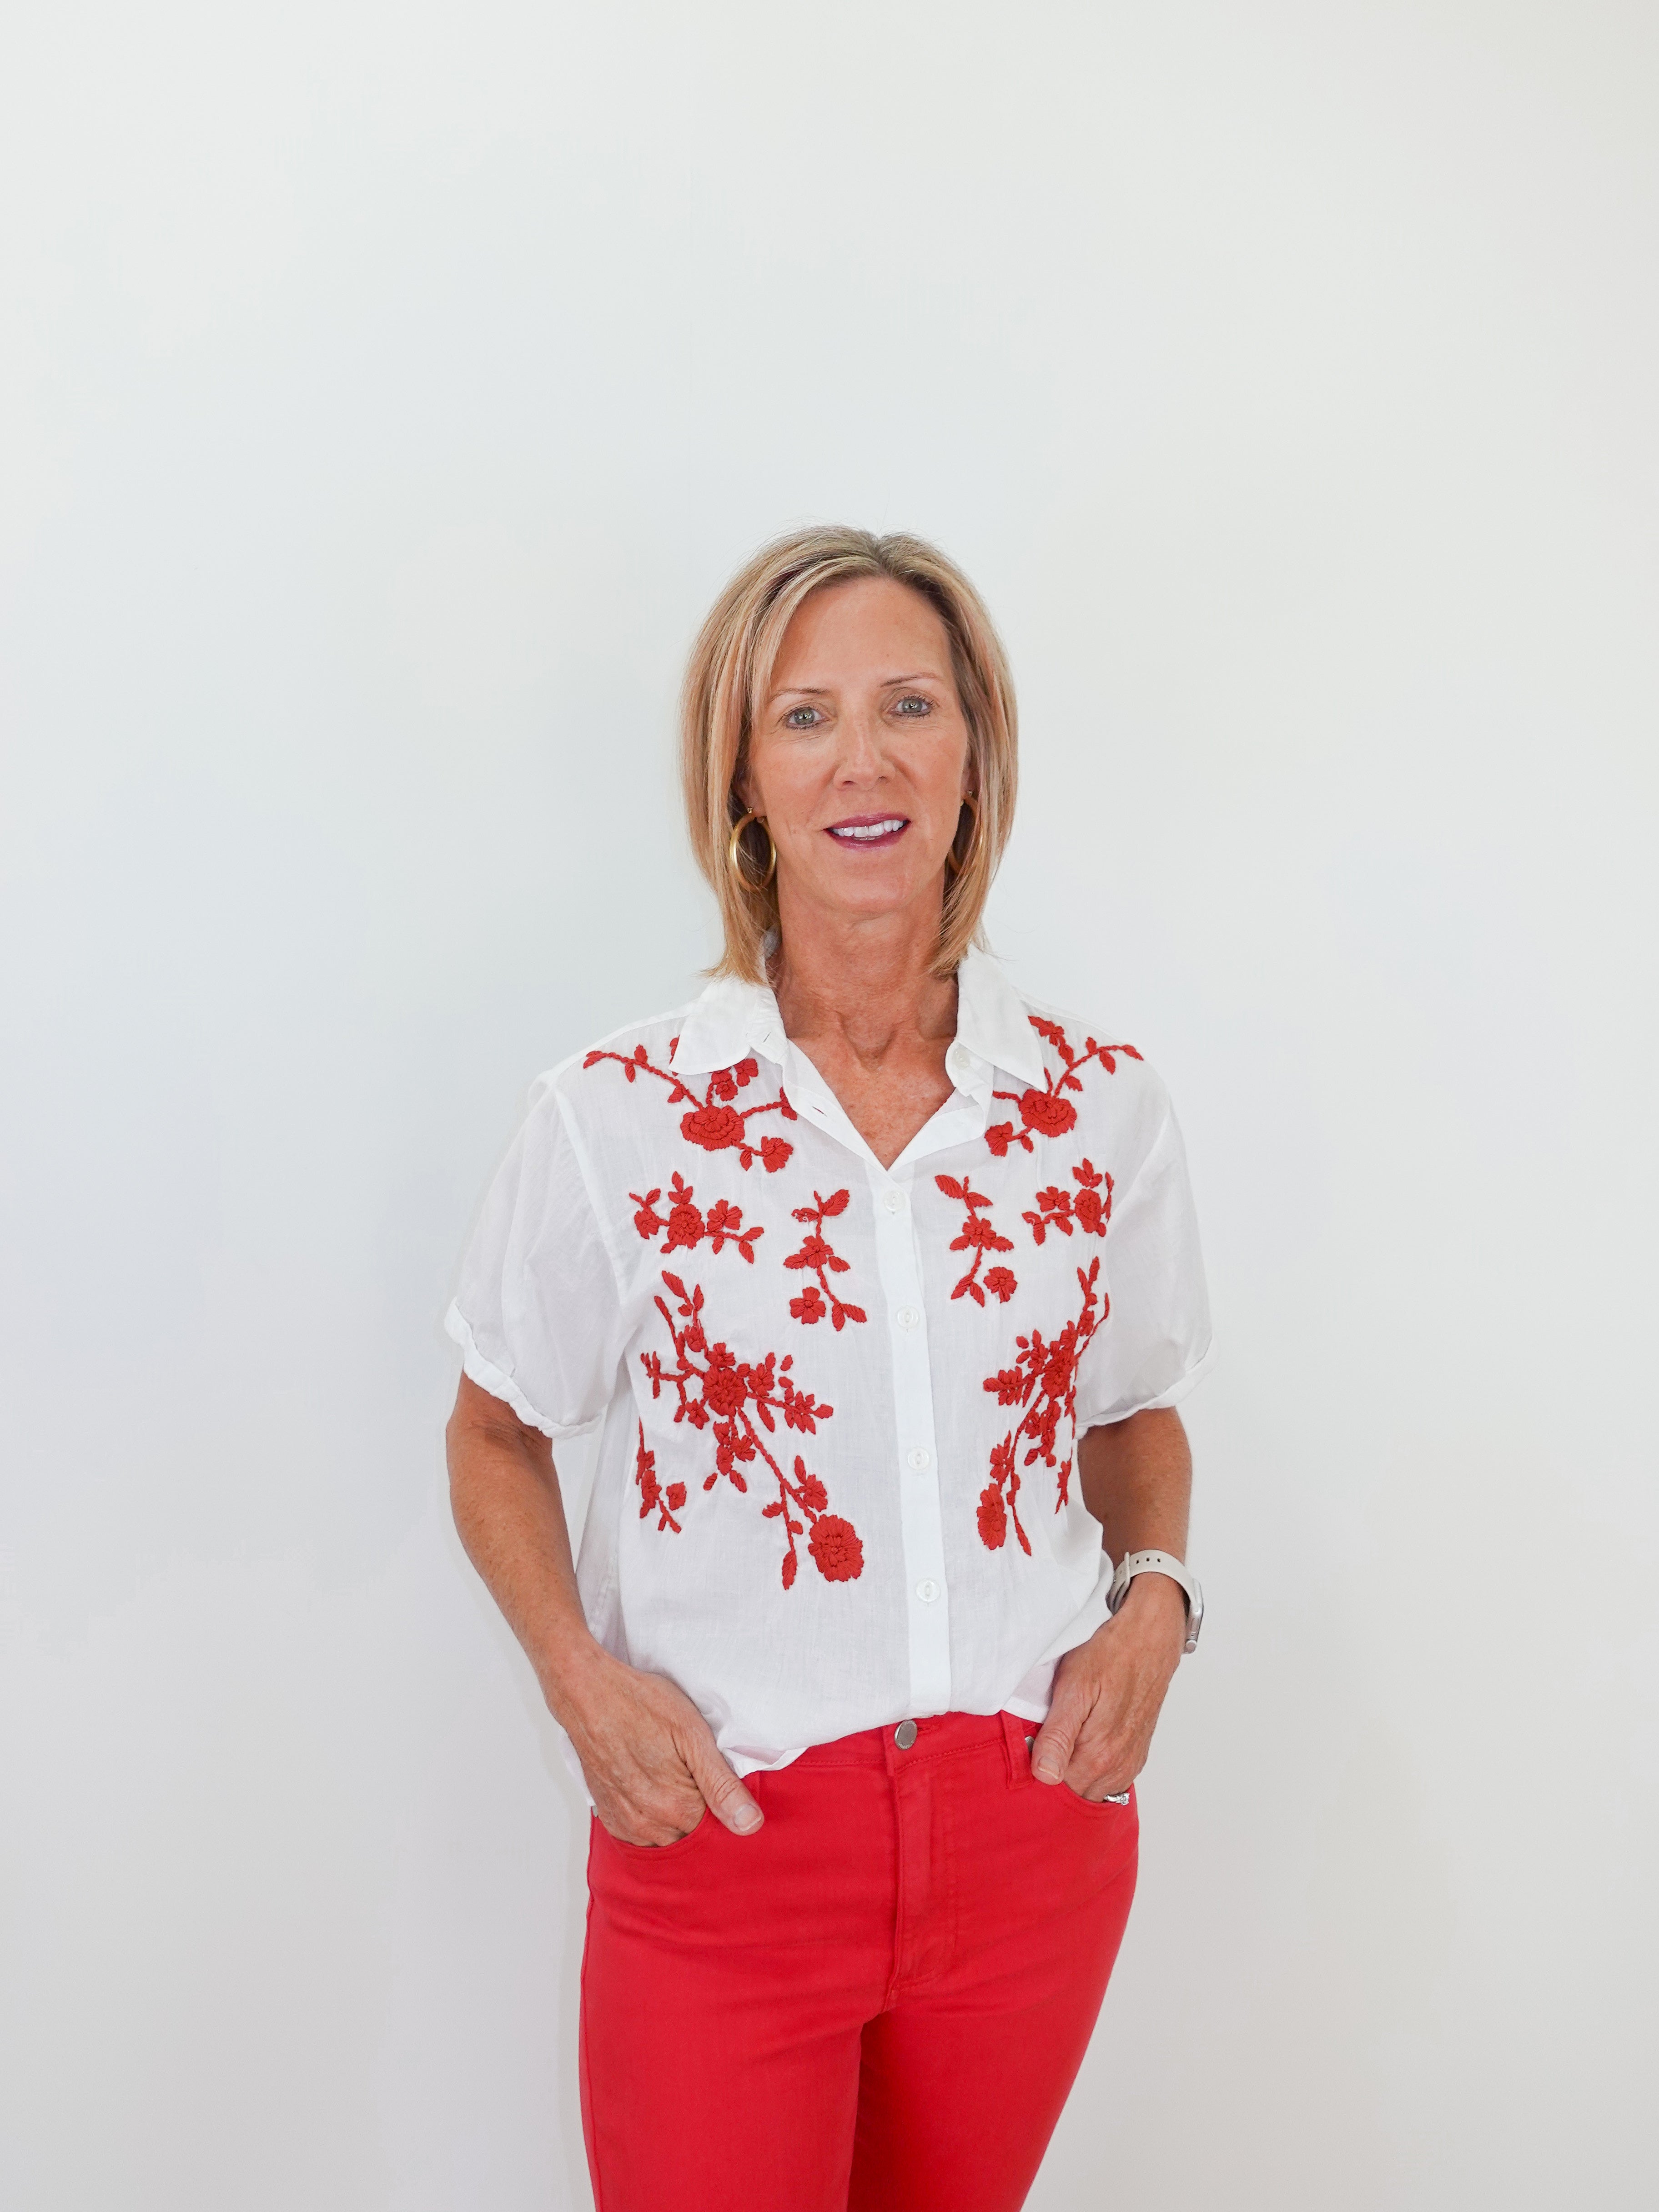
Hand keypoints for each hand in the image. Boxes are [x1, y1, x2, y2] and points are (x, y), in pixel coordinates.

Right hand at [552, 1644, 763, 1845]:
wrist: (588, 1694)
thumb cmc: (641, 1705)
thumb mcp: (693, 1735)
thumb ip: (722, 1785)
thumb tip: (749, 1825)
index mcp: (676, 1807)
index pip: (717, 1830)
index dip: (723, 1804)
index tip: (718, 1780)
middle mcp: (648, 1824)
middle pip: (691, 1836)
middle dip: (700, 1813)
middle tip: (693, 1771)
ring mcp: (625, 1822)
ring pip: (666, 1837)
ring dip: (675, 1816)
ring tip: (671, 1775)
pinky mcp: (608, 1815)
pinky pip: (640, 1833)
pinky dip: (652, 1818)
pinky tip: (652, 1787)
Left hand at [1030, 1575, 1186, 1800]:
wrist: (1149, 1639)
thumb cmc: (1109, 1656)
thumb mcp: (1073, 1688)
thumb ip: (1058, 1736)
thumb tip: (1045, 1776)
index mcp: (1098, 1755)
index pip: (1055, 1789)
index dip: (1037, 1769)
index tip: (1031, 1746)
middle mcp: (1117, 1767)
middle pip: (1074, 1791)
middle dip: (1055, 1772)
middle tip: (1045, 1737)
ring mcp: (1129, 1762)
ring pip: (1091, 1787)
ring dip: (1075, 1770)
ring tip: (1066, 1735)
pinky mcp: (1135, 1753)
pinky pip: (1108, 1778)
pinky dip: (1093, 1766)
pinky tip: (1085, 1740)